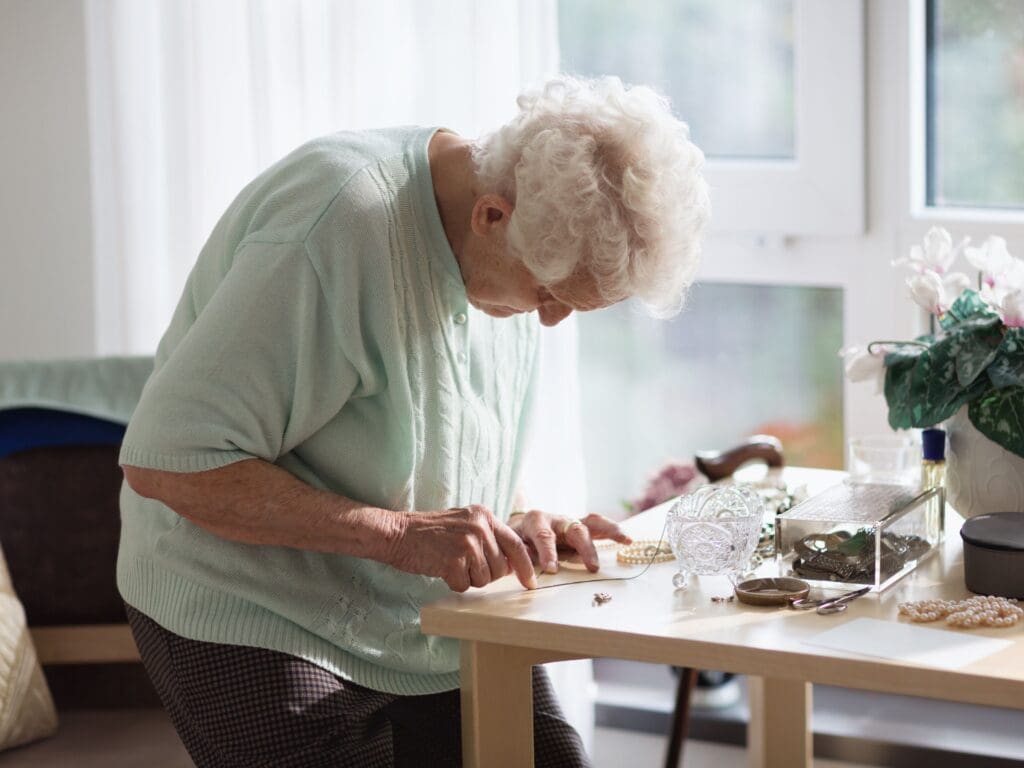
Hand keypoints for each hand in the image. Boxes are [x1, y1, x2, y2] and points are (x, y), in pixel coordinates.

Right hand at [387, 505, 536, 592]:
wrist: (398, 532)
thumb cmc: (430, 533)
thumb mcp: (465, 524)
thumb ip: (488, 538)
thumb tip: (512, 564)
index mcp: (485, 516)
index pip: (516, 544)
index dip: (525, 567)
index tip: (530, 582)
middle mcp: (480, 527)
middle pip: (500, 568)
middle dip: (484, 573)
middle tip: (462, 563)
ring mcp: (467, 544)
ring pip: (484, 579)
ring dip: (467, 578)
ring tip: (450, 562)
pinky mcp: (453, 561)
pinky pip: (464, 585)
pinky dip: (452, 583)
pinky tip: (441, 568)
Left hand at [508, 511, 631, 573]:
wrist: (515, 527)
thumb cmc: (514, 540)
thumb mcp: (511, 547)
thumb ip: (520, 557)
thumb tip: (530, 572)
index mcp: (534, 521)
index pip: (543, 536)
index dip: (548, 552)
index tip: (552, 569)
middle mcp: (556, 519)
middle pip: (574, 529)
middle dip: (584, 547)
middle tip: (592, 567)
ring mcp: (569, 522)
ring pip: (591, 522)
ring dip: (609, 531)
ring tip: (625, 539)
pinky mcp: (579, 528)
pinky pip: (598, 527)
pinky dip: (613, 532)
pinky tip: (628, 540)